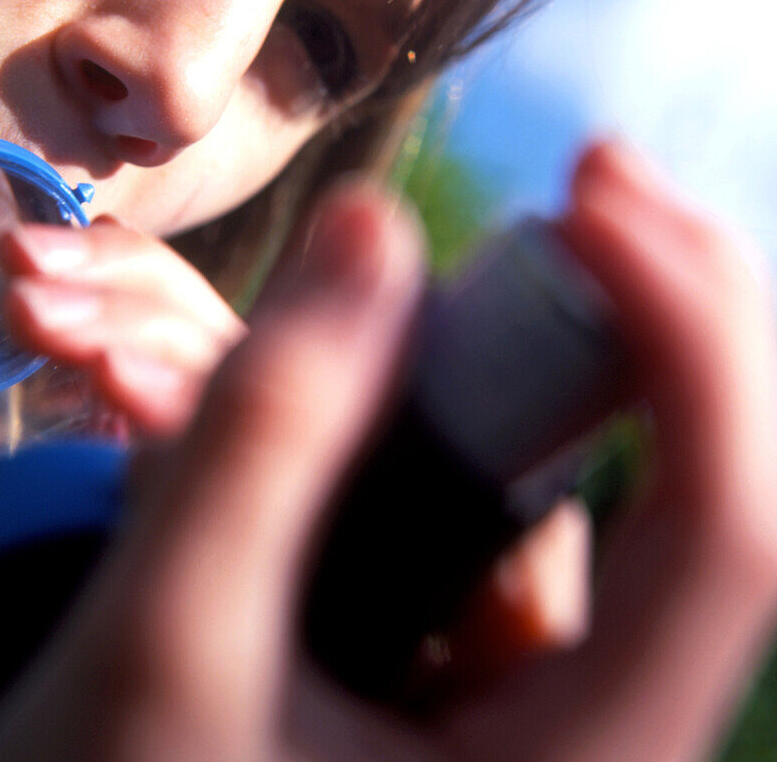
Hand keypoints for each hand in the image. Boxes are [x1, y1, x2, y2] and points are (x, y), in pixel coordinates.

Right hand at [0, 143, 776, 761]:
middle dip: (651, 315)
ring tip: (353, 329)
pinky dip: (441, 416)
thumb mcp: (165, 630)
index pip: (723, 531)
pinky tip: (332, 407)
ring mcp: (531, 684)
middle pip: (688, 484)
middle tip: (594, 180)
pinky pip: (488, 499)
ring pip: (567, 483)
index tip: (594, 194)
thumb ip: (263, 428)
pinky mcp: (465, 644)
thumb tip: (372, 228)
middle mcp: (590, 727)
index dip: (693, 339)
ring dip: (505, 368)